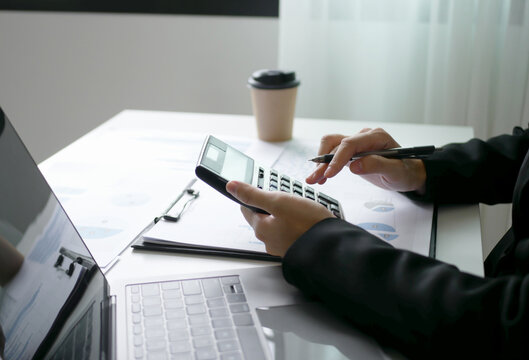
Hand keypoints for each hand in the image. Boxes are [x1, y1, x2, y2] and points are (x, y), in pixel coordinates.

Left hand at [226, 181, 333, 256]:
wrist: (333, 247)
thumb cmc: (308, 225)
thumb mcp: (279, 201)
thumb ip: (254, 194)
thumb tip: (231, 187)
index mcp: (261, 228)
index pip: (247, 208)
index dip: (256, 196)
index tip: (267, 190)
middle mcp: (269, 240)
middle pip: (264, 216)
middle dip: (274, 205)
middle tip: (289, 199)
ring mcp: (283, 246)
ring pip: (279, 224)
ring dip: (287, 214)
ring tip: (302, 208)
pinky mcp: (296, 248)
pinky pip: (292, 232)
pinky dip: (297, 224)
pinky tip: (308, 220)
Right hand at [306, 128, 426, 192]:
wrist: (408, 173)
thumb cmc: (405, 171)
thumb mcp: (395, 171)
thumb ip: (376, 165)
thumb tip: (355, 166)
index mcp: (376, 136)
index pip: (350, 144)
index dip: (337, 159)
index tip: (329, 173)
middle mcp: (364, 136)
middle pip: (336, 144)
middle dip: (324, 162)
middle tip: (314, 178)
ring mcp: (357, 143)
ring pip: (331, 147)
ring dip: (321, 162)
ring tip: (314, 178)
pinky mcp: (352, 151)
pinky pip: (334, 154)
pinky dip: (326, 165)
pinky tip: (321, 177)